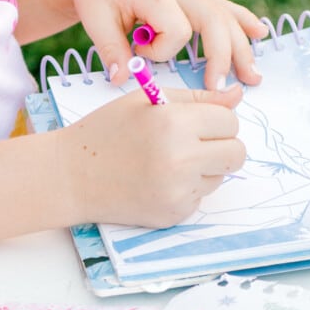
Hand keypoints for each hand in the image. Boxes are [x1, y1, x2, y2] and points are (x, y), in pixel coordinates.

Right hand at [61, 88, 245, 228]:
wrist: (71, 176)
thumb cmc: (107, 131)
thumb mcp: (147, 100)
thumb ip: (197, 98)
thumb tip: (238, 96)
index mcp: (174, 122)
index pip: (230, 120)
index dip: (215, 119)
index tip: (196, 122)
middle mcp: (180, 159)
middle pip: (237, 153)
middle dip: (222, 146)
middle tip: (193, 144)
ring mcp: (178, 191)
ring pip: (220, 176)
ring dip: (204, 169)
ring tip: (167, 162)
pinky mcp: (174, 214)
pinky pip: (200, 198)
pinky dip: (186, 189)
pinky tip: (157, 181)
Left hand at [62, 0, 267, 91]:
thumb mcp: (96, 20)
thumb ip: (111, 50)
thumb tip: (122, 80)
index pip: (178, 30)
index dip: (162, 51)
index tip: (140, 52)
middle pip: (214, 22)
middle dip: (221, 57)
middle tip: (220, 88)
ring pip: (225, 17)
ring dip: (240, 47)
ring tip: (253, 77)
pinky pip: (223, 7)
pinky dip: (242, 20)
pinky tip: (260, 32)